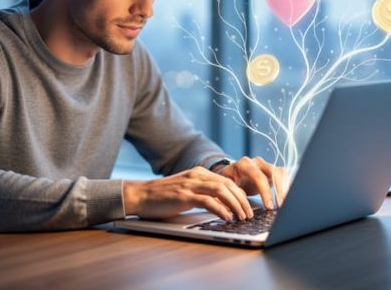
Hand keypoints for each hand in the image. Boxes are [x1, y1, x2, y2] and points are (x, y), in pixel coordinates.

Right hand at [123, 166, 252, 221]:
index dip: (240, 194)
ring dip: (236, 205)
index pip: (227, 181)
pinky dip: (221, 210)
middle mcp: (197, 175)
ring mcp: (190, 184)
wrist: (140, 195)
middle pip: (228, 184)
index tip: (247, 206)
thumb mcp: (186, 192)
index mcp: (199, 173)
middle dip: (242, 200)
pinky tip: (227, 218)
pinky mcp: (184, 196)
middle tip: (249, 214)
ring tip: (242, 217)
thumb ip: (203, 195)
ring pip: (222, 191)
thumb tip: (223, 207)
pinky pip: (208, 201)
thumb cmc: (162, 197)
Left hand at [214, 156, 286, 209]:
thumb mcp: (226, 186)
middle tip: (281, 206)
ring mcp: (265, 165)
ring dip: (285, 188)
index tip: (269, 206)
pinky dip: (286, 187)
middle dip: (279, 190)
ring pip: (281, 173)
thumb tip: (241, 202)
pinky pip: (283, 177)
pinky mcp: (271, 171)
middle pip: (273, 171)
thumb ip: (234, 193)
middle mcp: (257, 162)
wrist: (229, 174)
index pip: (258, 176)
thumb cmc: (227, 181)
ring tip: (286, 204)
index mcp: (244, 164)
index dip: (265, 192)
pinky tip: (286, 199)